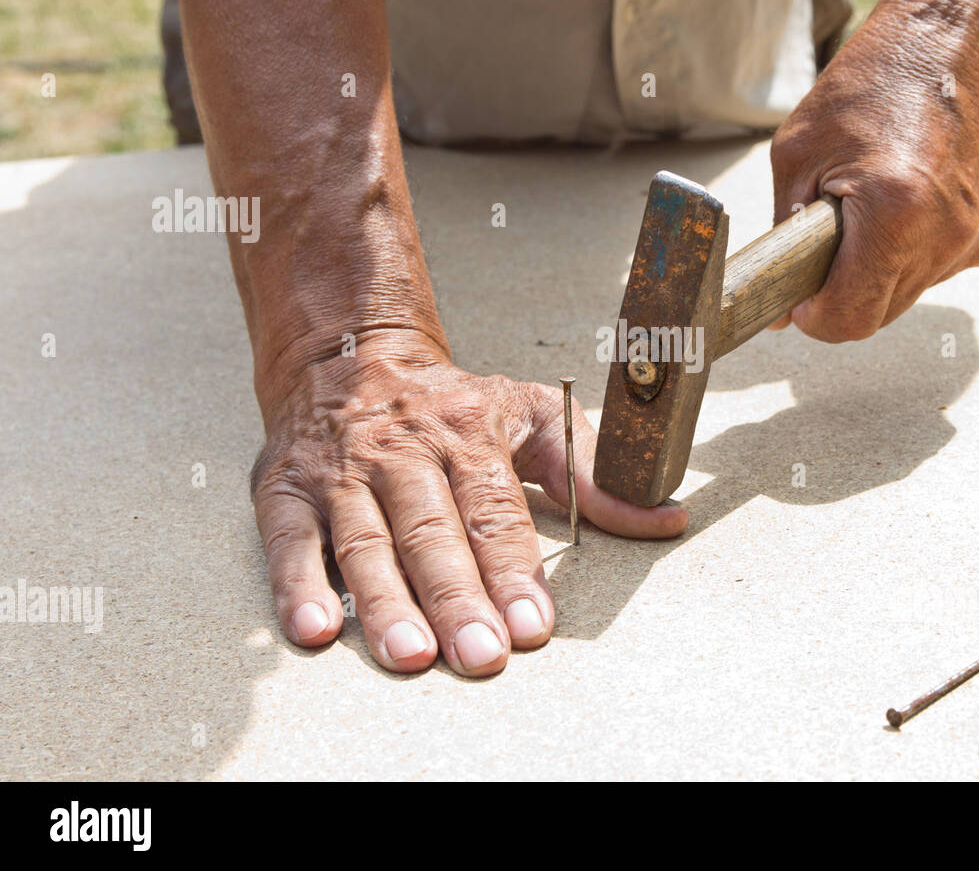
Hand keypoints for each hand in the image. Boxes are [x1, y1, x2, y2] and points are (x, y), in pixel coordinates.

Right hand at [251, 329, 686, 675]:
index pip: (495, 509)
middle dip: (457, 596)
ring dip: (385, 602)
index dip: (513, 569)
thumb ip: (592, 472)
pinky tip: (314, 630)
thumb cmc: (454, 402)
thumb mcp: (531, 414)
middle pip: (432, 532)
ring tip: (411, 654)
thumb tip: (664, 517)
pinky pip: (290, 539)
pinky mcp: (285, 488)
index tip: (533, 623)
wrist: (350, 352)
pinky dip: (297, 585)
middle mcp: (404, 451)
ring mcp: (343, 471)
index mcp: (469, 433)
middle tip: (480, 654)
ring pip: (366, 541)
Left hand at [768, 0, 978, 342]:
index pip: (849, 319)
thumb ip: (786, 233)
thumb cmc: (880, 75)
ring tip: (870, 202)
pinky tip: (907, 197)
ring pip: (907, 294)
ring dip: (878, 269)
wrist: (965, 31)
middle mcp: (948, 235)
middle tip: (825, 239)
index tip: (798, 298)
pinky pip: (937, 268)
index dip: (814, 317)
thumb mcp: (799, 152)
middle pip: (878, 316)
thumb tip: (782, 299)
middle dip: (842, 292)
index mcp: (897, 213)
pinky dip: (912, 249)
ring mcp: (978, 237)